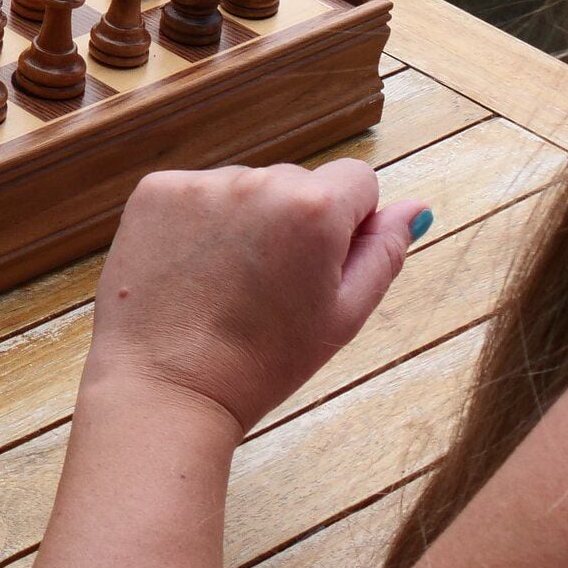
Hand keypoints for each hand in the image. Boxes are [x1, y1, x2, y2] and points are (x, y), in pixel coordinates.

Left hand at [83, 160, 417, 433]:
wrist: (166, 387)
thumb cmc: (261, 362)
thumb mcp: (343, 316)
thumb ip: (383, 253)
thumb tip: (413, 208)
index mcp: (314, 208)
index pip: (357, 180)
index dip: (348, 224)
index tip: (321, 266)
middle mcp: (257, 180)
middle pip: (298, 183)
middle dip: (296, 223)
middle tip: (269, 287)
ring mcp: (199, 183)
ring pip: (245, 188)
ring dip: (246, 221)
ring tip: (226, 285)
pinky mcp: (154, 191)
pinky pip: (195, 194)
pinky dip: (198, 223)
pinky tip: (191, 272)